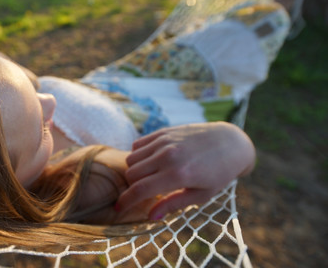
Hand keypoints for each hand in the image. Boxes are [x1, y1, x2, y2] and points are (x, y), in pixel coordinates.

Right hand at [115, 122, 254, 220]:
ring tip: (149, 177)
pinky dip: (138, 155)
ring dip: (134, 170)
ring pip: (131, 158)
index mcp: (178, 175)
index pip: (140, 190)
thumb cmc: (219, 173)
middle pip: (131, 174)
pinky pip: (137, 144)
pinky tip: (151, 162)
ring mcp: (164, 141)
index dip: (125, 202)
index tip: (119, 209)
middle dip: (132, 187)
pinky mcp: (163, 132)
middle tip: (142, 193)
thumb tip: (151, 217)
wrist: (230, 143)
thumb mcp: (201, 195)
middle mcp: (168, 156)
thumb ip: (173, 205)